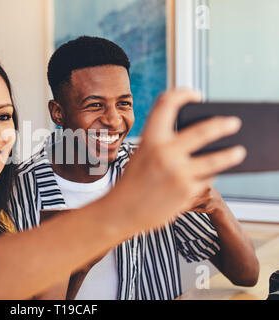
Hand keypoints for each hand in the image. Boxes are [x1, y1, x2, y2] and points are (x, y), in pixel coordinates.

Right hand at [108, 89, 245, 231]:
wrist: (122, 212)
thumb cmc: (132, 182)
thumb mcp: (142, 155)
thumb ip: (164, 144)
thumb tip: (200, 140)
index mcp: (150, 139)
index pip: (167, 104)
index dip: (183, 93)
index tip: (195, 95)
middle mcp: (165, 153)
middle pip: (203, 131)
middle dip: (222, 125)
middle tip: (234, 122)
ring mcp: (178, 173)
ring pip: (215, 159)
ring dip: (230, 155)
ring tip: (238, 151)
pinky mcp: (187, 191)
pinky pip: (206, 179)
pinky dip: (207, 177)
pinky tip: (205, 176)